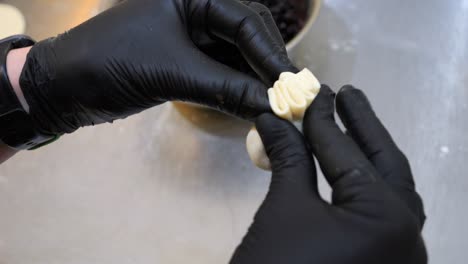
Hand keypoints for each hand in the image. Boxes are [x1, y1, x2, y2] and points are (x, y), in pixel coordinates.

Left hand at [19, 0, 294, 134]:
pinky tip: (249, 106)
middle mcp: (195, 9)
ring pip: (235, 57)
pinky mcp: (184, 60)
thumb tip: (272, 106)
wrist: (64, 87)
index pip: (245, 21)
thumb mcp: (172, 73)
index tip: (291, 84)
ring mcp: (190, 36)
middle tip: (288, 96)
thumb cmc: (111, 64)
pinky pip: (220, 72)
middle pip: (246, 36)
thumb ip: (225, 88)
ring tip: (273, 105)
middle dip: (266, 66)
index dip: (270, 54)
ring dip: (253, 81)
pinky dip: (235, 89)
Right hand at [231, 86, 426, 263]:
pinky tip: (345, 169)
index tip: (311, 93)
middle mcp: (407, 237)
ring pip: (385, 190)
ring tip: (349, 122)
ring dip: (364, 155)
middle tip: (346, 94)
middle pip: (384, 166)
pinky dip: (360, 186)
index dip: (324, 121)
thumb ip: (289, 158)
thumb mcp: (284, 209)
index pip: (350, 155)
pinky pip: (376, 214)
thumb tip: (275, 119)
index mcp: (388, 220)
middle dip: (362, 127)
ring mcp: (397, 255)